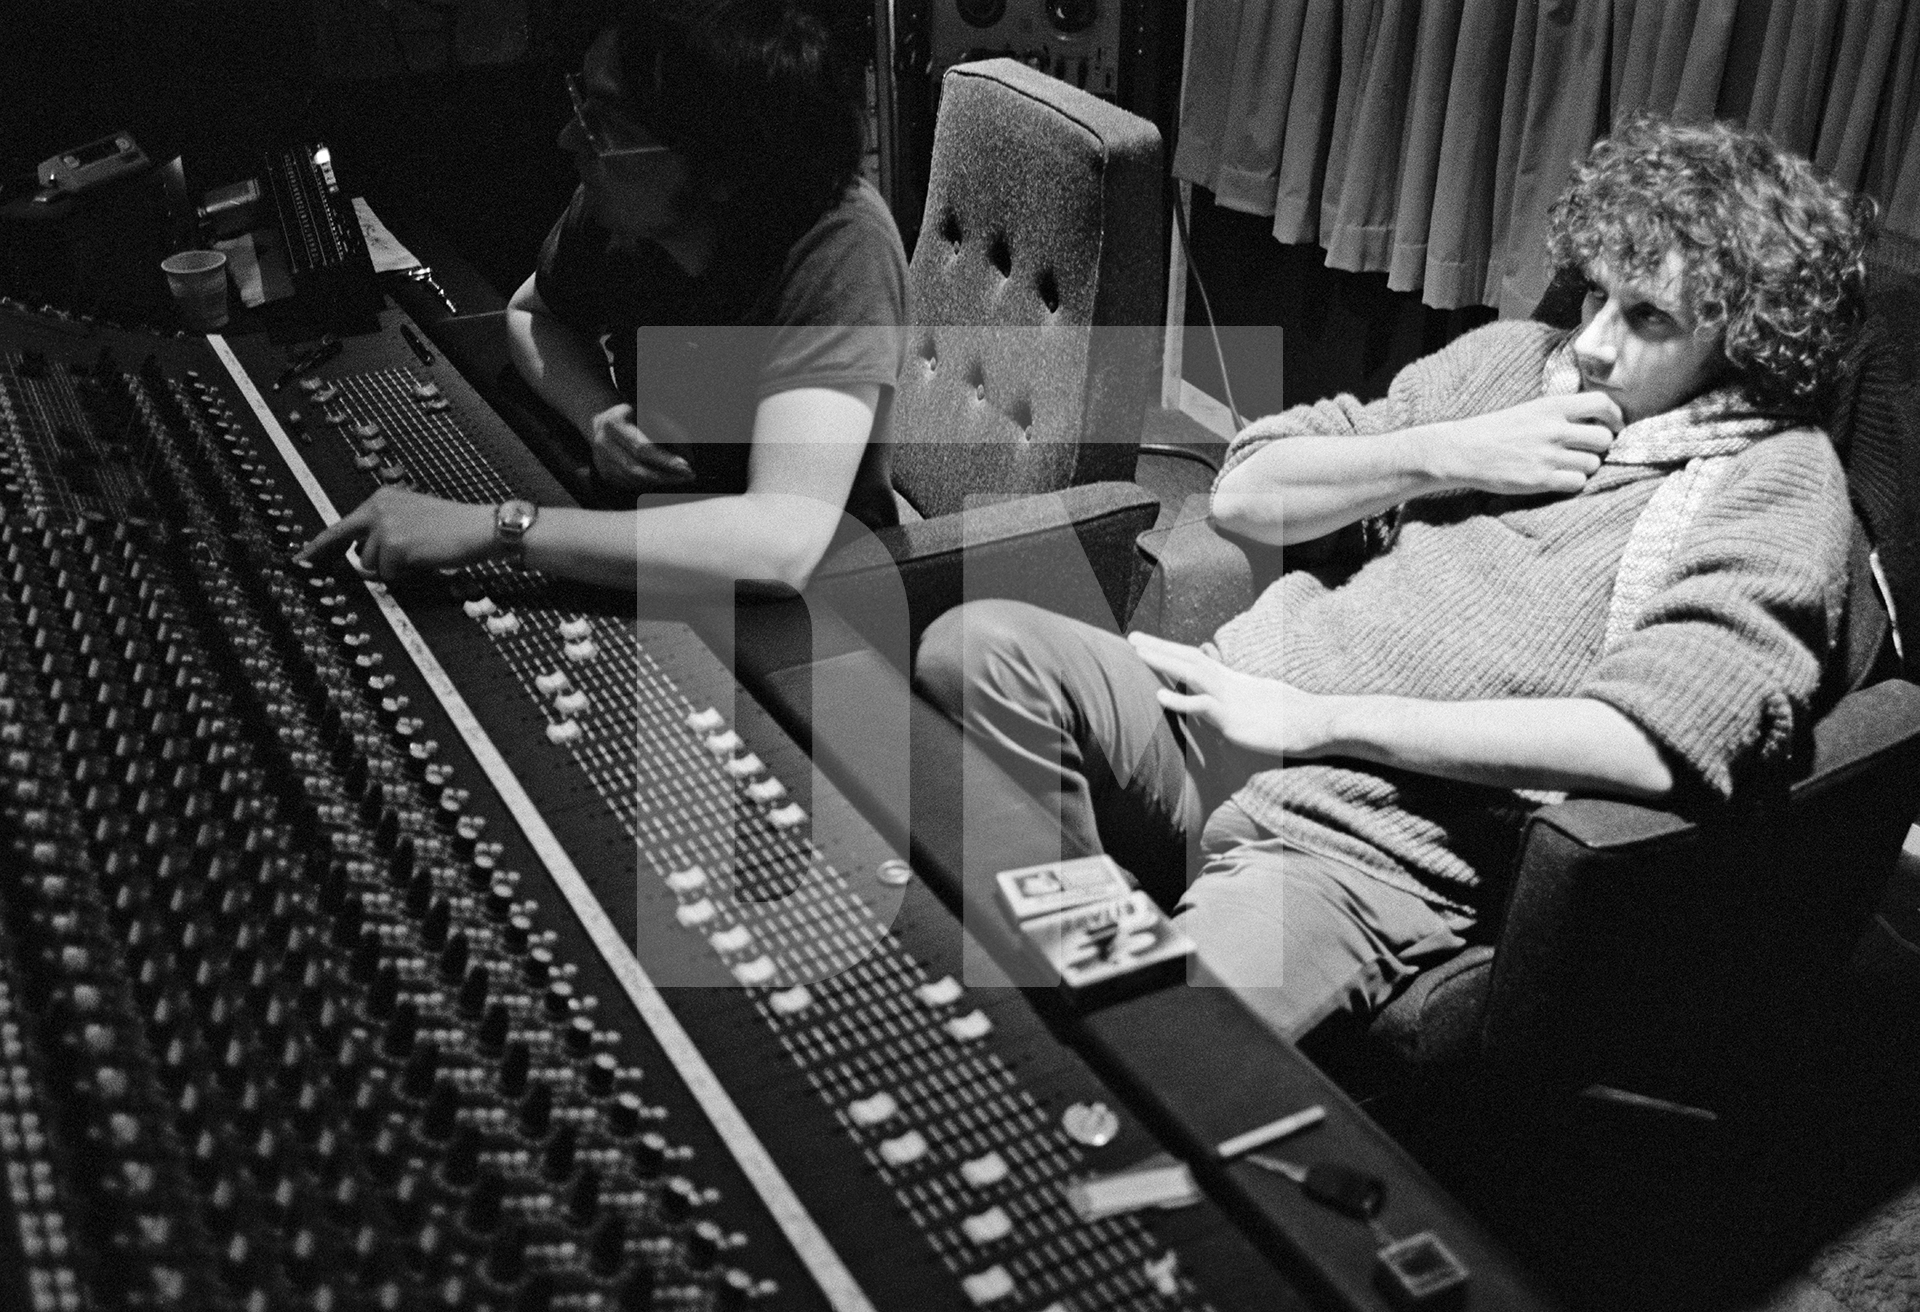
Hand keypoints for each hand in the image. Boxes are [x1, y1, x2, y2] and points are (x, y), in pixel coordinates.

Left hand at [297, 486, 495, 580]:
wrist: (479, 527)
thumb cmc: (453, 526)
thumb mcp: (412, 517)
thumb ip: (384, 529)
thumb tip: (361, 554)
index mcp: (381, 499)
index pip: (341, 525)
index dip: (319, 545)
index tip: (301, 557)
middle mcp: (378, 509)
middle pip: (351, 547)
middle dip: (350, 560)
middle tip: (327, 567)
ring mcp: (385, 527)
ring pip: (370, 565)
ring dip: (391, 568)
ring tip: (417, 556)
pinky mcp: (394, 546)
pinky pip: (388, 575)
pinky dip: (404, 575)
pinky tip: (423, 560)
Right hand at [589, 402, 695, 492]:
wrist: (604, 422)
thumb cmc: (633, 414)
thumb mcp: (647, 412)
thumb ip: (664, 428)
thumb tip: (686, 450)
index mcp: (613, 423)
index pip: (642, 448)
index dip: (665, 459)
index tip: (685, 465)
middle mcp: (603, 443)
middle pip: (637, 468)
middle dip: (666, 475)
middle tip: (688, 476)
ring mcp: (601, 459)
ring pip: (634, 479)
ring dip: (660, 481)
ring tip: (679, 477)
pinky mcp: (604, 472)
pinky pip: (629, 484)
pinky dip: (648, 483)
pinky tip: (663, 478)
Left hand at [1127, 632, 1333, 758]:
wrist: (1316, 723)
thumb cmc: (1291, 716)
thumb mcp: (1258, 700)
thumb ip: (1236, 697)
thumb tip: (1218, 703)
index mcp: (1233, 680)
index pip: (1196, 659)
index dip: (1171, 649)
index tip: (1148, 643)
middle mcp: (1228, 684)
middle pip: (1188, 659)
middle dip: (1158, 647)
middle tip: (1131, 638)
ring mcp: (1230, 699)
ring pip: (1191, 674)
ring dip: (1163, 661)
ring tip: (1136, 653)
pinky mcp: (1233, 720)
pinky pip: (1204, 707)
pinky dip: (1180, 701)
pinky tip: (1159, 695)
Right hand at [1441, 392, 1622, 495]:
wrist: (1465, 451)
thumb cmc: (1497, 430)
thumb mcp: (1530, 409)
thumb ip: (1561, 412)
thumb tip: (1598, 422)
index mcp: (1551, 406)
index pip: (1601, 404)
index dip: (1615, 416)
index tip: (1614, 425)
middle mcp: (1553, 429)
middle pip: (1604, 439)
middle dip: (1601, 446)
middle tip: (1588, 450)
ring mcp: (1548, 456)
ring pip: (1593, 464)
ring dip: (1585, 466)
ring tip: (1567, 464)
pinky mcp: (1540, 480)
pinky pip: (1577, 483)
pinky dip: (1572, 482)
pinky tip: (1558, 477)